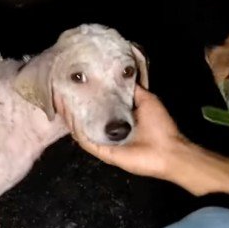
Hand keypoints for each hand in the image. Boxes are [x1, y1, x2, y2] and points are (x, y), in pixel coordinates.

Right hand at [68, 86, 186, 180]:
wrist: (168, 150)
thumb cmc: (160, 126)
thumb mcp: (146, 100)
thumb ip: (132, 90)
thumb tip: (120, 74)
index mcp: (117, 120)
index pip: (95, 108)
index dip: (84, 97)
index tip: (73, 84)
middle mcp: (107, 131)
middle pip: (83, 119)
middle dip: (70, 107)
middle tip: (60, 92)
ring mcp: (103, 143)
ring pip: (80, 130)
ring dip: (69, 117)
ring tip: (59, 102)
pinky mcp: (103, 152)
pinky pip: (86, 141)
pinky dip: (77, 129)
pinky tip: (70, 116)